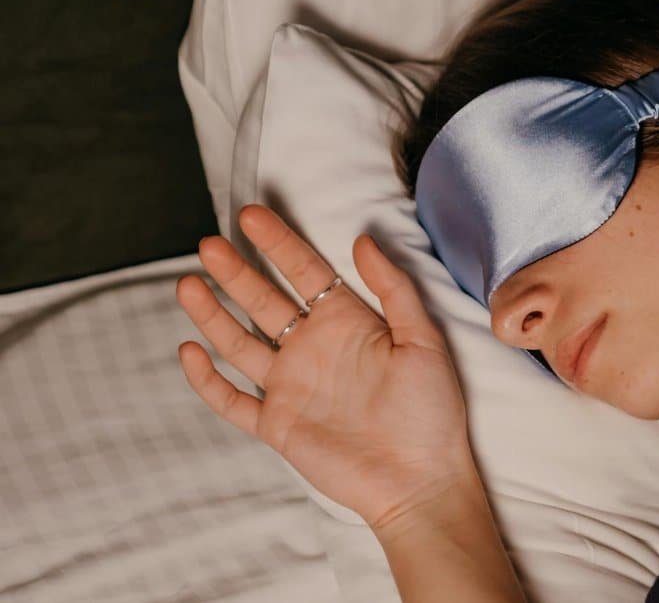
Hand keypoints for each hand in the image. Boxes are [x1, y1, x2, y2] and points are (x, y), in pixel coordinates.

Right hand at [175, 204, 473, 529]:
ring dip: (214, 314)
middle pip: (265, 301)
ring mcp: (292, 386)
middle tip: (209, 244)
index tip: (251, 214)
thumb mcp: (424, 340)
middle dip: (236, 272)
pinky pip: (232, 400)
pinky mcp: (277, 424)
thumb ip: (394, 289)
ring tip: (188, 284)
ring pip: (240, 343)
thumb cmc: (432, 411)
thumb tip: (363, 239)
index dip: (278, 242)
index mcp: (348, 324)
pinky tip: (190, 350)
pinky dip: (207, 379)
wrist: (420, 480)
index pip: (305, 272)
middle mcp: (314, 349)